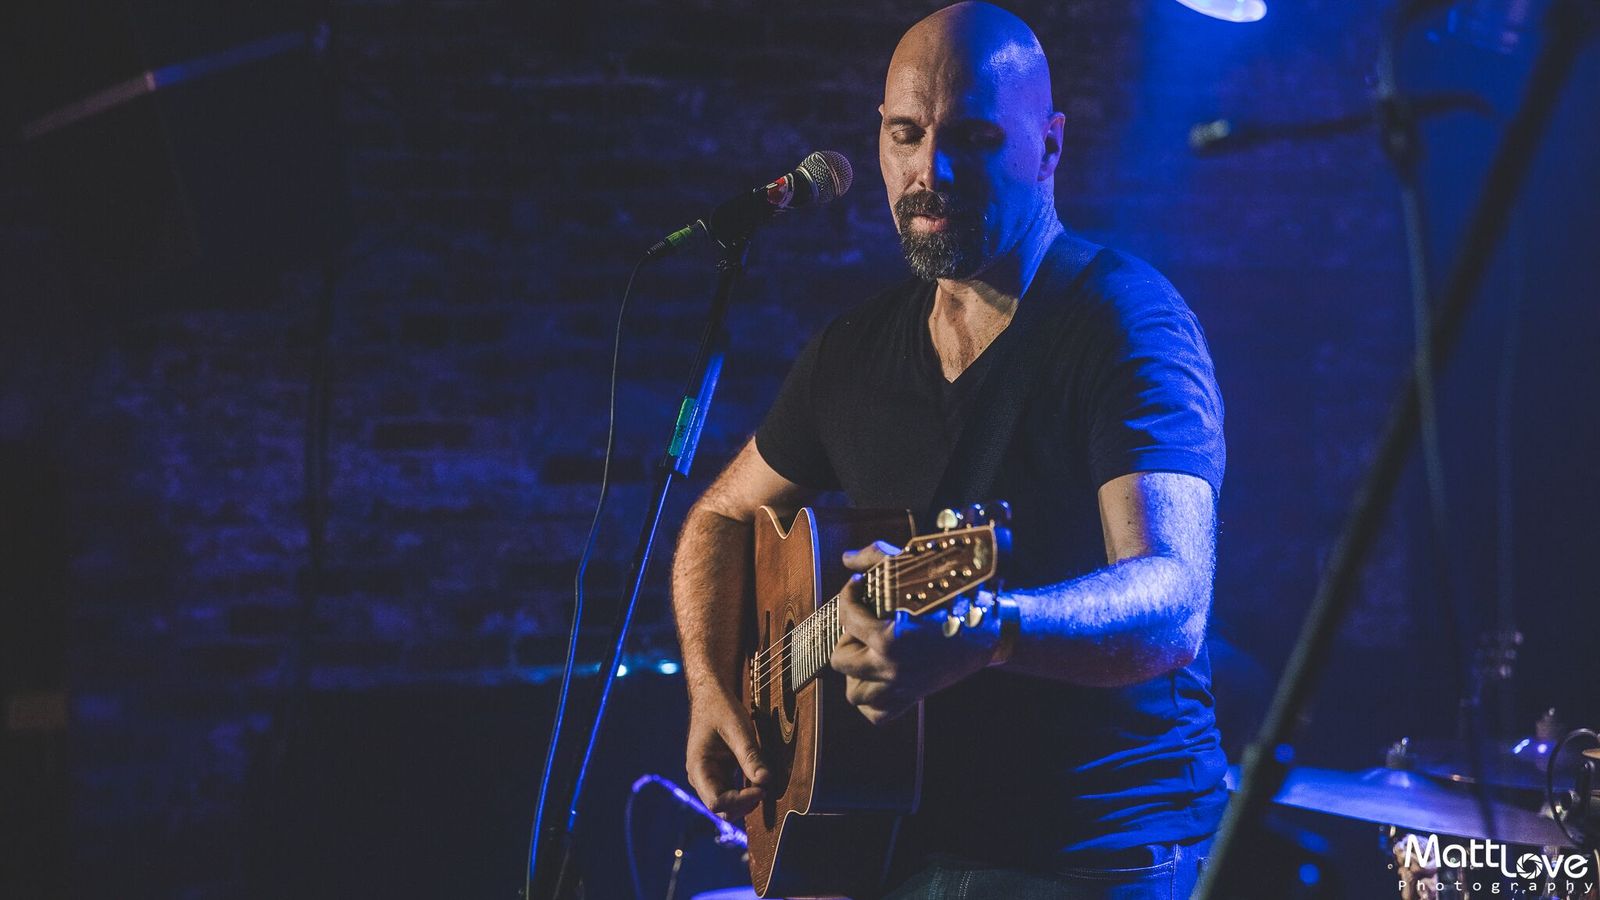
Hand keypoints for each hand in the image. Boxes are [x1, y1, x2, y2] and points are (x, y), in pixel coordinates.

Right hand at [684, 690, 774, 819]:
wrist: (711, 694)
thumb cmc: (720, 708)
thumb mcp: (737, 729)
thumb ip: (750, 756)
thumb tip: (766, 780)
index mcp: (698, 768)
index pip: (716, 802)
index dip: (740, 801)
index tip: (762, 789)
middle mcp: (700, 778)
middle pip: (721, 808)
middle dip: (744, 804)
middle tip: (765, 789)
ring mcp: (709, 777)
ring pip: (727, 804)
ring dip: (746, 800)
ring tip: (764, 785)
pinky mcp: (720, 773)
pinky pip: (732, 792)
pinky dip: (746, 792)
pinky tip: (759, 782)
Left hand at [830, 540, 997, 724]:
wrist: (990, 631)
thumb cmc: (956, 598)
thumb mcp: (917, 570)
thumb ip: (876, 557)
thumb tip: (848, 558)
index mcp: (890, 638)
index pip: (846, 617)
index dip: (848, 596)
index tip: (859, 588)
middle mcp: (891, 668)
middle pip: (840, 659)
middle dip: (847, 637)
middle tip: (864, 624)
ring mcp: (901, 687)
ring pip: (854, 693)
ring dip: (855, 672)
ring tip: (868, 652)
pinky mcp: (912, 698)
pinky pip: (876, 714)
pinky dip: (872, 700)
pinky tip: (879, 677)